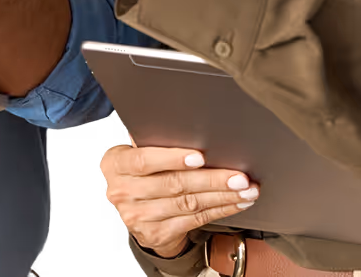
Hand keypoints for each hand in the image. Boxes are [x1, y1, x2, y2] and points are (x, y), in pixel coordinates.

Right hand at [100, 134, 259, 259]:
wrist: (136, 211)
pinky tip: (235, 203)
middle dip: (211, 179)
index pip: (143, 160)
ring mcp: (136, 216)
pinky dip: (219, 211)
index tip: (200, 157)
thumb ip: (153, 141)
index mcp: (115, 164)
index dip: (172, 158)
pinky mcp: (154, 234)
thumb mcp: (138, 153)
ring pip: (187, 204)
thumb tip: (189, 125)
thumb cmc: (144, 171)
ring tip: (245, 190)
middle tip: (239, 176)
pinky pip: (194, 221)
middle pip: (172, 184)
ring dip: (222, 197)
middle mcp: (121, 191)